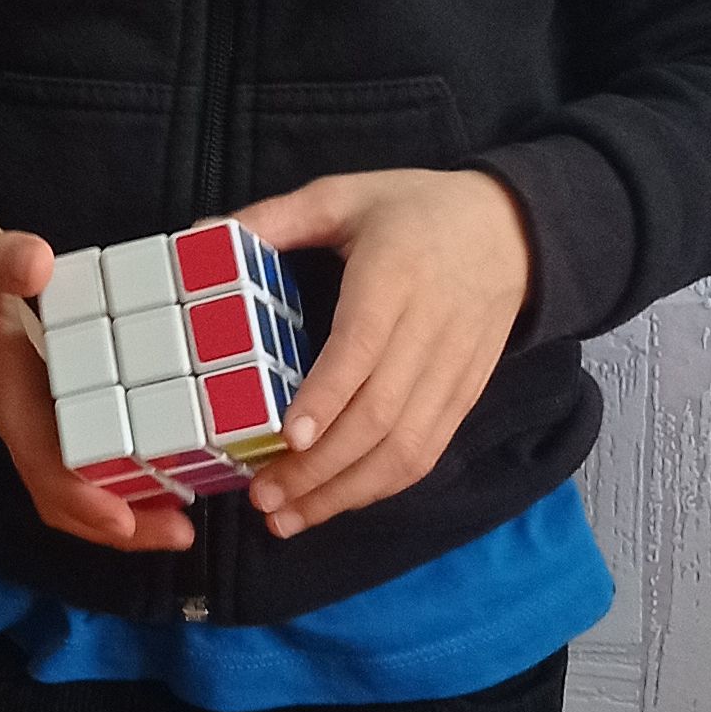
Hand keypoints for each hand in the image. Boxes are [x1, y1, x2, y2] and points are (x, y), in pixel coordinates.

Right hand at [0, 211, 196, 552]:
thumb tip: (37, 265)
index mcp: (9, 390)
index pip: (44, 461)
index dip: (82, 496)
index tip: (124, 519)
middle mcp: (21, 416)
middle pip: (64, 494)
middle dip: (120, 524)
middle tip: (182, 534)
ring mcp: (32, 417)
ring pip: (72, 484)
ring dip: (123, 509)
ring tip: (179, 519)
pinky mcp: (43, 406)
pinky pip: (79, 460)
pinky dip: (117, 475)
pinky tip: (160, 469)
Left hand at [227, 167, 533, 539]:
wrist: (512, 230)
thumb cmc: (415, 210)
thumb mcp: (344, 194)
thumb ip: (275, 217)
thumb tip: (198, 235)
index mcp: (394, 273)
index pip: (362, 346)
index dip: (327, 396)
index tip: (288, 436)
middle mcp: (429, 328)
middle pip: (380, 413)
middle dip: (320, 467)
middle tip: (263, 496)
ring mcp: (453, 369)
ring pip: (406, 445)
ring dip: (346, 491)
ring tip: (289, 517)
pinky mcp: (465, 394)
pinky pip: (428, 451)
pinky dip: (381, 486)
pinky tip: (336, 502)